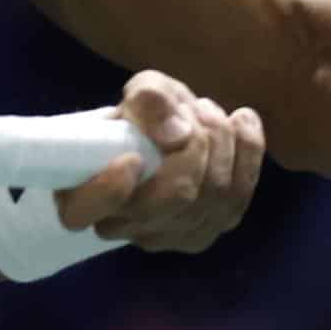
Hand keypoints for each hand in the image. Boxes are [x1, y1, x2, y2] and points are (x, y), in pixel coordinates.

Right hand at [54, 69, 264, 251]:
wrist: (163, 137)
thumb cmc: (142, 116)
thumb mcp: (141, 91)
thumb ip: (149, 101)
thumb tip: (177, 134)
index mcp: (82, 197)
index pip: (85, 211)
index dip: (109, 189)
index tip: (130, 157)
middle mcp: (122, 227)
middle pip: (177, 196)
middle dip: (198, 144)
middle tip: (195, 108)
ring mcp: (166, 237)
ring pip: (213, 197)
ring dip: (222, 143)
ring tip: (210, 111)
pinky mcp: (203, 234)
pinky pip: (237, 199)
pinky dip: (248, 154)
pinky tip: (244, 121)